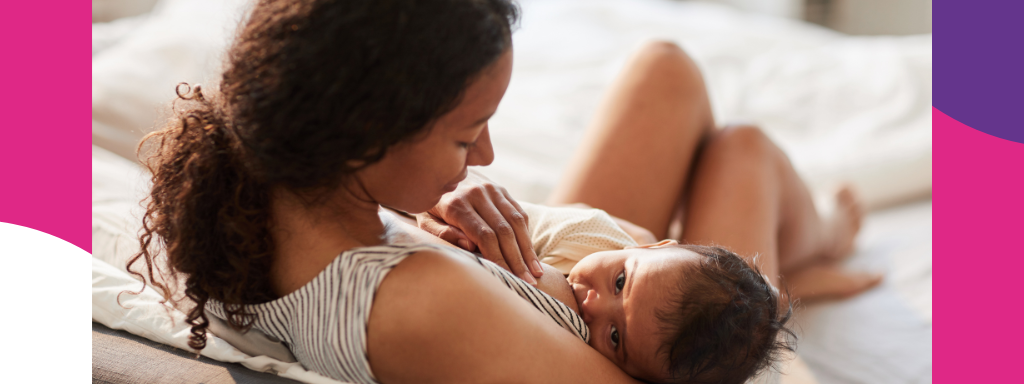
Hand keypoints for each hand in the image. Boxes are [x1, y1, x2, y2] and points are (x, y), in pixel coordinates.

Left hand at [416, 170, 542, 284]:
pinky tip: (531, 254)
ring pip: (516, 222)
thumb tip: (469, 246)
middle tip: (529, 282)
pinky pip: (519, 213)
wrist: (438, 172)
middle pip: (504, 231)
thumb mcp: (424, 220)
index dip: (499, 258)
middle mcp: (477, 193)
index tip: (509, 278)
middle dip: (517, 259)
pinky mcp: (501, 189)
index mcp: (456, 204)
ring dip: (528, 249)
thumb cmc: (430, 206)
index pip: (485, 236)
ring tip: (536, 272)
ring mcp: (492, 189)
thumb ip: (441, 233)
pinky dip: (526, 235)